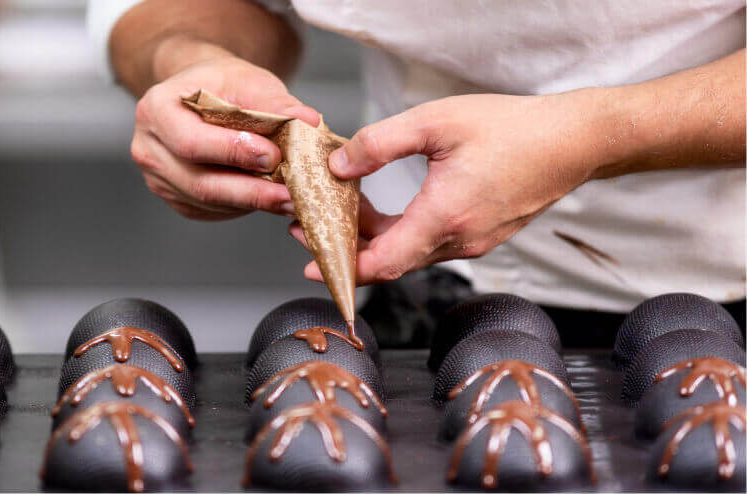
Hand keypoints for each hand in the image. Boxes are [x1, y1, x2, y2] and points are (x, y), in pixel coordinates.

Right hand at [130, 49, 319, 220]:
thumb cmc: (221, 83)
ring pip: (208, 202)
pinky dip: (243, 206)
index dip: (233, 153)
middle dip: (250, 190)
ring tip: (290, 198)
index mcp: (156, 110)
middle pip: (200, 182)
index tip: (273, 155)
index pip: (191, 142)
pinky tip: (268, 197)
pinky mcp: (177, 199)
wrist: (201, 93)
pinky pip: (212, 210)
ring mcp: (159, 179)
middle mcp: (149, 149)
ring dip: (252, 203)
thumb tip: (308, 121)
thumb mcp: (248, 80)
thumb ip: (277, 102)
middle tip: (290, 194)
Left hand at [291, 90, 607, 283]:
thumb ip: (380, 143)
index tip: (312, 266)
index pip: (385, 263)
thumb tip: (338, 165)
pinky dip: (401, 235)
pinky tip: (385, 213)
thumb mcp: (436, 122)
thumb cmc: (512, 129)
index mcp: (446, 216)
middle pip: (392, 263)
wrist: (573, 142)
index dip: (344, 269)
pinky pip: (431, 245)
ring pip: (411, 254)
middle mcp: (460, 240)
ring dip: (375, 242)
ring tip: (343, 214)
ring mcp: (474, 242)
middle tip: (310, 230)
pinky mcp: (483, 236)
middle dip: (348, 251)